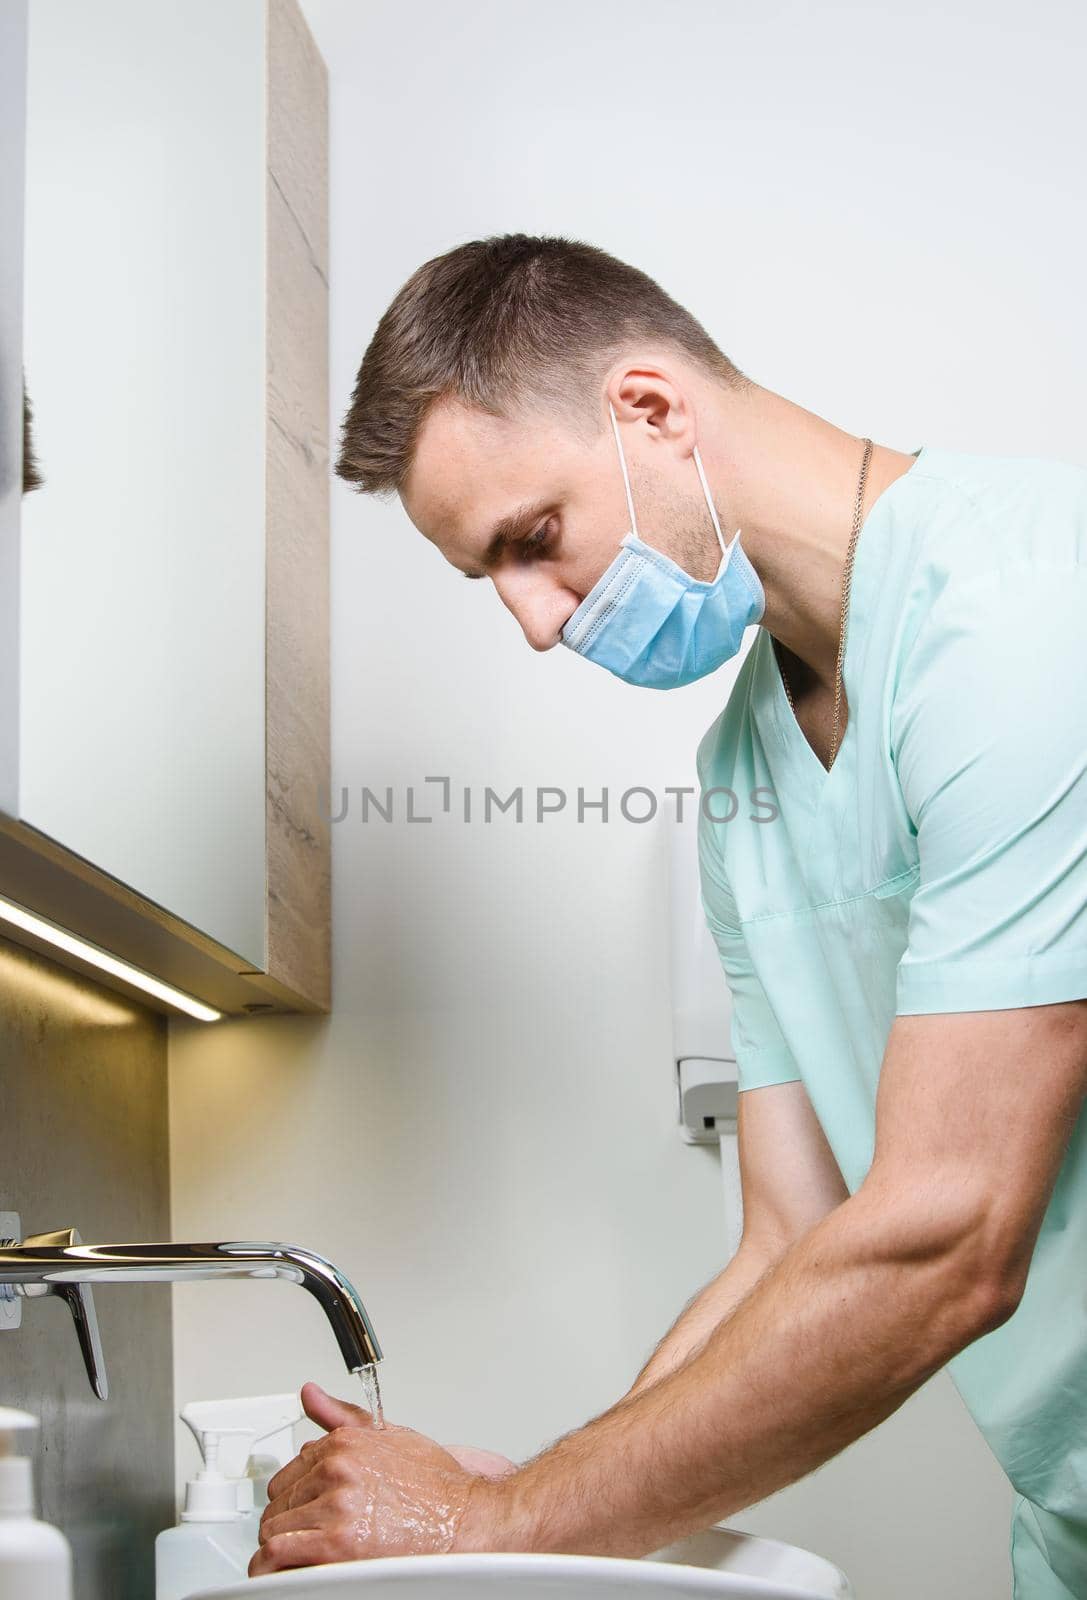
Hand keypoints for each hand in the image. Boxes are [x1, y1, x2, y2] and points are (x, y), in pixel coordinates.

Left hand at [249, 1380, 507, 1574]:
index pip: (292, 1469)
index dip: (297, 1495)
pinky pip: (278, 1554)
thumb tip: (309, 1393)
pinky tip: (286, 1572)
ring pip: (274, 1528)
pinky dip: (274, 1567)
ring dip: (282, 1545)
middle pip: (280, 1499)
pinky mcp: (336, 1543)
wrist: (468, 1520)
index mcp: (345, 1443)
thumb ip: (343, 1416)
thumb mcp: (391, 1436)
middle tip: (306, 1537)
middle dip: (289, 1519)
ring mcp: (335, 1505)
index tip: (303, 1511)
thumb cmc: (436, 1487)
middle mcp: (336, 1469)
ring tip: (300, 1556)